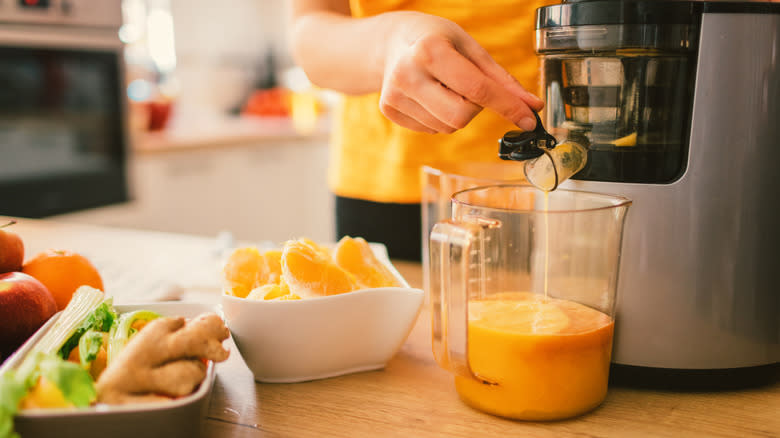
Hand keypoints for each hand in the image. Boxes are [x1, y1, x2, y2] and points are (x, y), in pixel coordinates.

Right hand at [380, 12, 543, 133]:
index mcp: (430, 51)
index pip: (477, 89)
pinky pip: (431, 130)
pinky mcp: (389, 110)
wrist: (392, 42)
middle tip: (466, 86)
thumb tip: (532, 107)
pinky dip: (439, 118)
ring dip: (457, 113)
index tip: (529, 120)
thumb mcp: (471, 49)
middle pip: (461, 116)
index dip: (507, 106)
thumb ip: (502, 81)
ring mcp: (394, 95)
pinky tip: (430, 96)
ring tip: (444, 87)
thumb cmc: (437, 40)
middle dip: (474, 108)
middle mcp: (407, 74)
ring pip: (447, 127)